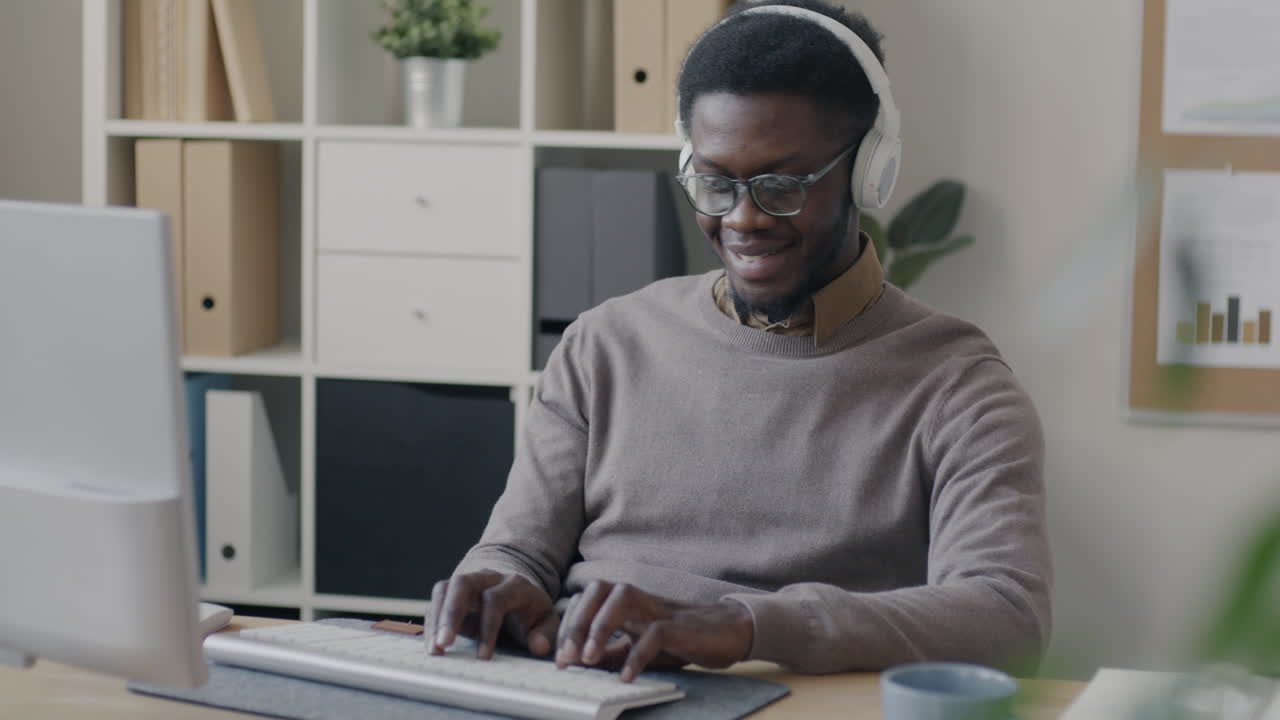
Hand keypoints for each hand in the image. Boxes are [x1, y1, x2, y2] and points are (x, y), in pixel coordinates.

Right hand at [427, 570, 557, 659]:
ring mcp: (468, 582)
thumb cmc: (531, 610)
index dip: (488, 627)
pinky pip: (437, 601)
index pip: (495, 599)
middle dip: (451, 614)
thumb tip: (538, 646)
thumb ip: (546, 633)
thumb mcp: (546, 620)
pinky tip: (432, 645)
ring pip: (445, 589)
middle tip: (444, 643)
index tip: (483, 657)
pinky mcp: (453, 592)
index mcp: (514, 584)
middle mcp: (487, 578)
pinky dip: (431, 623)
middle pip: (462, 584)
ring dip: (436, 619)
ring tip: (434, 649)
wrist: (516, 590)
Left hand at [555, 581, 753, 681]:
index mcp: (626, 603)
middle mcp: (638, 599)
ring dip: (599, 627)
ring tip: (588, 659)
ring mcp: (658, 610)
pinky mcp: (680, 627)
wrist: (730, 631)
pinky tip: (626, 676)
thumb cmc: (683, 638)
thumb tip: (578, 662)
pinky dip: (637, 655)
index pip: (586, 599)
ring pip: (620, 598)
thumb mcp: (639, 645)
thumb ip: (611, 651)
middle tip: (565, 659)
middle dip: (575, 622)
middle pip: (597, 590)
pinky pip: (654, 633)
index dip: (567, 625)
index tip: (559, 658)